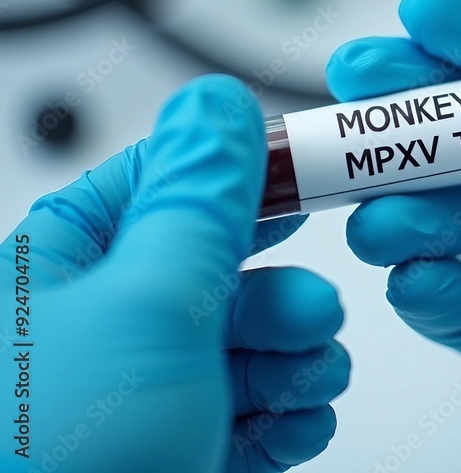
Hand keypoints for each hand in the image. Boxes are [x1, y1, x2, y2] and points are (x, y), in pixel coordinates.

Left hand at [0, 77, 348, 472]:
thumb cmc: (58, 463)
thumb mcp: (147, 303)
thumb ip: (198, 197)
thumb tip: (222, 103)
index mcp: (69, 263)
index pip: (172, 177)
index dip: (252, 169)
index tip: (321, 169)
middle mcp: (104, 325)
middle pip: (224, 268)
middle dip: (279, 293)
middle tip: (309, 315)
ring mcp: (145, 395)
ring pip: (249, 344)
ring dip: (296, 357)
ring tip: (308, 381)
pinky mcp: (180, 454)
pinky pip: (253, 412)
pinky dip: (289, 415)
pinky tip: (297, 426)